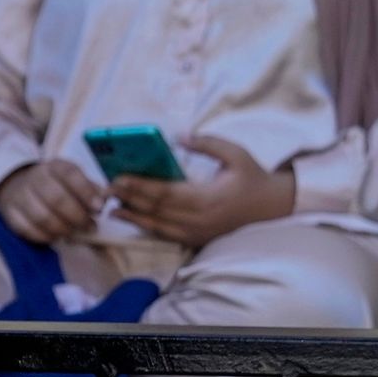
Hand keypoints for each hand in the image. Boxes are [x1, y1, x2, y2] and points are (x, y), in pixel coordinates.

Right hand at [0, 155, 103, 245]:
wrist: (16, 185)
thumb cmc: (55, 185)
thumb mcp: (73, 179)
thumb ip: (90, 188)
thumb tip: (106, 198)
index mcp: (54, 166)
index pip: (70, 175)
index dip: (86, 192)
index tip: (100, 208)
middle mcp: (34, 178)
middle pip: (56, 199)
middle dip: (77, 216)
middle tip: (90, 226)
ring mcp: (19, 196)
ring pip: (42, 217)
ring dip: (62, 229)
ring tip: (73, 233)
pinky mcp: (9, 214)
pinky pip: (27, 230)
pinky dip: (45, 236)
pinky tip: (55, 236)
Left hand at [112, 134, 293, 248]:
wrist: (273, 207)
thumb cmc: (252, 177)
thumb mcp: (235, 154)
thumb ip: (208, 144)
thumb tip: (178, 136)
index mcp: (207, 198)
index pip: (165, 193)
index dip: (139, 186)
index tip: (118, 178)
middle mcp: (199, 219)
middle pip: (155, 210)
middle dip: (128, 199)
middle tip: (105, 189)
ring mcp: (197, 233)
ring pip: (156, 225)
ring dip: (132, 215)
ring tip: (110, 205)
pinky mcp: (196, 240)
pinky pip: (165, 234)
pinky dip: (144, 226)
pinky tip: (129, 217)